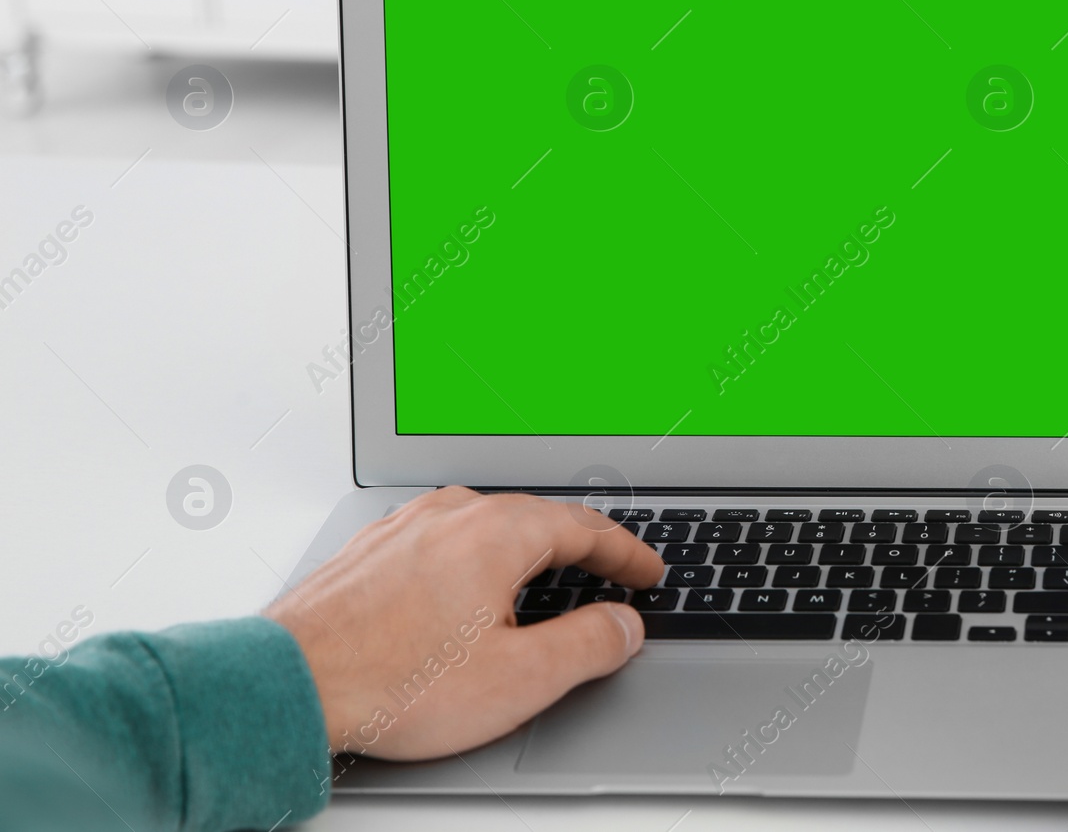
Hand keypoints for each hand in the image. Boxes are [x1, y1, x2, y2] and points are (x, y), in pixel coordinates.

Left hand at [264, 487, 662, 760]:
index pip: (584, 528)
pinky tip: (465, 592)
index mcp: (497, 533)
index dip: (625, 553)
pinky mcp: (371, 550)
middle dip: (578, 547)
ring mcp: (405, 527)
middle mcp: (451, 515)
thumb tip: (623, 625)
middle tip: (608, 573)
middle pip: (535, 518)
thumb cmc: (390, 683)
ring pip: (484, 524)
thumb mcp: (517, 679)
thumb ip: (586, 646)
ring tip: (541, 582)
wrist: (288, 684)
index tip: (646, 572)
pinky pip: (441, 541)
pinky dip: (473, 560)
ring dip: (524, 550)